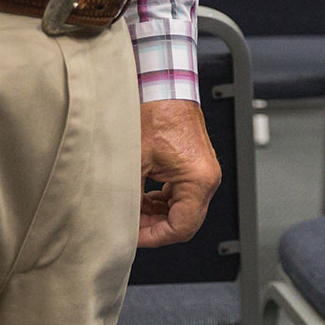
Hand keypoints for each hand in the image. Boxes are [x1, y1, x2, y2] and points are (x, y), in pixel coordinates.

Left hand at [138, 99, 221, 247]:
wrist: (165, 88)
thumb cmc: (155, 114)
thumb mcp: (135, 161)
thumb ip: (129, 197)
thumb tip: (117, 221)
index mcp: (198, 179)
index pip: (181, 227)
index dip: (153, 237)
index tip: (132, 237)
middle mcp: (207, 178)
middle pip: (184, 222)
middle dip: (154, 227)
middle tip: (129, 226)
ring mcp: (204, 172)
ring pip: (182, 210)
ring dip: (156, 215)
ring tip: (131, 210)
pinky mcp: (196, 167)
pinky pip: (182, 195)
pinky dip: (161, 201)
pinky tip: (141, 197)